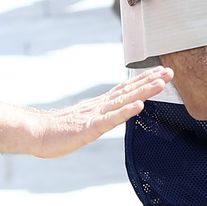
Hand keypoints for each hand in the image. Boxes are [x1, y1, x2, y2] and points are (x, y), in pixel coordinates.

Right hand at [28, 67, 172, 156]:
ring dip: (143, 91)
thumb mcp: (87, 120)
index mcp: (100, 104)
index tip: (161, 71)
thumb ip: (101, 114)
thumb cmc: (60, 129)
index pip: (126, 88)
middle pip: (129, 91)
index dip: (144, 79)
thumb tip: (115, 109)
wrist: (36, 134)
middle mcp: (100, 106)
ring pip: (123, 101)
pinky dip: (124, 113)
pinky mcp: (88, 129)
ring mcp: (94, 116)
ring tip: (160, 83)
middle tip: (170, 71)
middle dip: (151, 81)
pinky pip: (109, 120)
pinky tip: (138, 107)